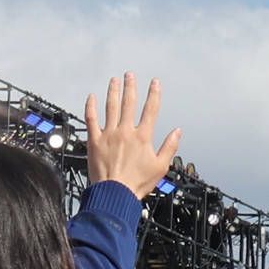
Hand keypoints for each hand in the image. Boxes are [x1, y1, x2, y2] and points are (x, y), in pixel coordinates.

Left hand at [83, 74, 180, 199]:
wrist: (114, 193)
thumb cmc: (137, 183)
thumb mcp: (161, 167)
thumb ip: (170, 147)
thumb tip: (177, 132)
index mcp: (143, 137)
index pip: (150, 110)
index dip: (154, 94)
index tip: (155, 83)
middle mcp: (125, 131)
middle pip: (129, 103)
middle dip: (130, 87)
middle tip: (130, 75)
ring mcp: (108, 134)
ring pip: (110, 107)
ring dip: (112, 92)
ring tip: (114, 81)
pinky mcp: (94, 141)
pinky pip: (91, 119)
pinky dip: (91, 107)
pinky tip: (91, 97)